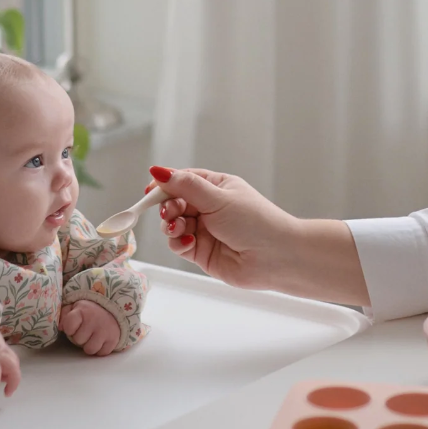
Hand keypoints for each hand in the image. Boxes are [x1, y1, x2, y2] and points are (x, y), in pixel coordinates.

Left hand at [61, 300, 121, 355]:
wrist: (113, 309)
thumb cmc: (89, 311)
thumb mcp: (74, 307)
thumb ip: (64, 314)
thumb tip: (60, 328)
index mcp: (83, 311)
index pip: (69, 327)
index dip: (69, 329)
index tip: (74, 325)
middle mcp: (94, 321)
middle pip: (78, 341)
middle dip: (80, 337)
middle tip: (85, 331)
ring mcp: (105, 331)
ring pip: (90, 350)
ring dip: (90, 345)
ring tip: (92, 337)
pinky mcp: (113, 340)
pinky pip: (101, 353)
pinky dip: (101, 349)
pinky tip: (101, 340)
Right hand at [150, 166, 368, 304]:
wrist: (277, 257)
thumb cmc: (256, 222)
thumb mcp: (218, 198)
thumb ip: (186, 186)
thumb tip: (158, 171)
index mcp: (216, 187)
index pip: (182, 180)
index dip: (165, 184)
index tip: (150, 189)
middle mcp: (209, 207)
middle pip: (173, 202)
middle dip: (167, 206)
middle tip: (171, 212)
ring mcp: (204, 230)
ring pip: (172, 224)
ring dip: (171, 225)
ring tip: (180, 228)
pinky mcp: (201, 252)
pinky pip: (179, 244)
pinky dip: (178, 242)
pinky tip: (188, 242)